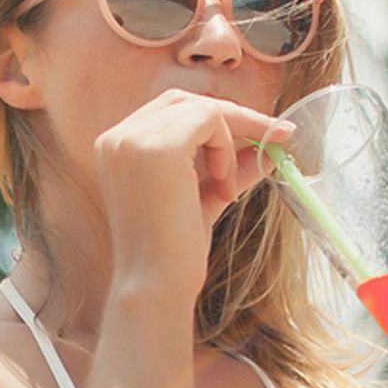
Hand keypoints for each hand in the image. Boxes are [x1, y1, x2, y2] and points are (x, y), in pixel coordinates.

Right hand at [92, 89, 293, 298]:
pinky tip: (221, 185)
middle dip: (231, 118)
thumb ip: (229, 169)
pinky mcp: (156, 148)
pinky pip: (209, 119)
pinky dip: (226, 146)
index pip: (170, 111)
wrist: (155, 286)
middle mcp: (117, 138)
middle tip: (271, 139)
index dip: (216, 121)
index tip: (260, 137)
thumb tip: (269, 150)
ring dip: (230, 138)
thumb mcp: (203, 198)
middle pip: (184, 101)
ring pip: (201, 107)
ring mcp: (133, 140)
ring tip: (227, 185)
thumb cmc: (172, 252)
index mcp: (116, 148)